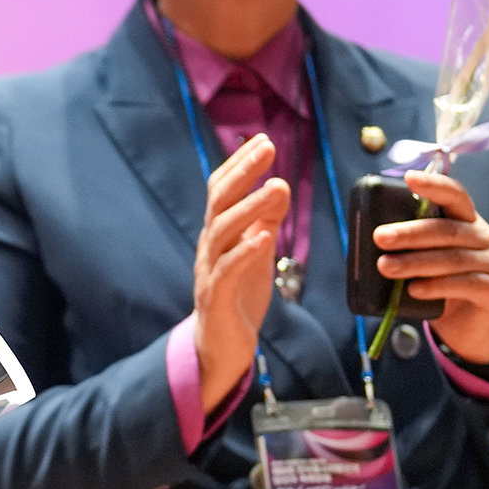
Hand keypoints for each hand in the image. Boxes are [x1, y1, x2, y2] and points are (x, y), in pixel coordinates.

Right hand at [190, 132, 292, 410]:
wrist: (221, 348)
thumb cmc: (239, 297)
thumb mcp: (257, 253)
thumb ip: (265, 222)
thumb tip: (279, 185)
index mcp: (219, 234)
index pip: (223, 190)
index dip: (240, 164)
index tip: (263, 140)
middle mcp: (210, 247)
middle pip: (219, 202)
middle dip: (243, 172)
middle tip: (268, 147)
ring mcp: (210, 272)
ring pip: (223, 232)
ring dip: (250, 207)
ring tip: (276, 188)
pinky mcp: (217, 299)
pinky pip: (228, 271)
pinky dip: (245, 252)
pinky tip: (264, 238)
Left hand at [375, 171, 488, 365]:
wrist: (470, 330)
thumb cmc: (442, 289)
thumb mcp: (427, 263)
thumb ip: (411, 248)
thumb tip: (370, 241)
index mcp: (468, 222)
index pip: (455, 196)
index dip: (434, 185)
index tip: (409, 178)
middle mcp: (485, 238)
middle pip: (446, 230)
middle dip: (410, 233)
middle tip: (380, 237)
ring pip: (452, 258)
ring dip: (415, 262)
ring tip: (385, 267)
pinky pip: (465, 284)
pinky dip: (436, 286)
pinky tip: (414, 290)